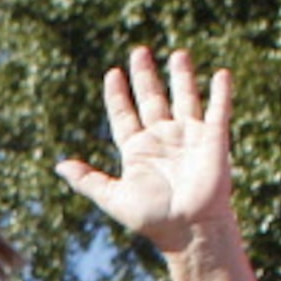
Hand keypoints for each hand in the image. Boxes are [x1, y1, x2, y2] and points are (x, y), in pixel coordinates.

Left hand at [56, 48, 237, 256]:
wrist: (187, 229)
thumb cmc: (151, 218)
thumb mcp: (112, 198)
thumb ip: (87, 180)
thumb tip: (59, 166)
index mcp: (138, 150)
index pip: (124, 115)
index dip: (118, 95)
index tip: (112, 74)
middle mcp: (162, 139)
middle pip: (152, 99)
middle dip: (145, 76)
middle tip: (139, 51)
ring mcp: (188, 137)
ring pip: (184, 98)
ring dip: (182, 76)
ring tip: (178, 53)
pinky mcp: (213, 140)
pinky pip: (218, 111)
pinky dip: (220, 93)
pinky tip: (220, 74)